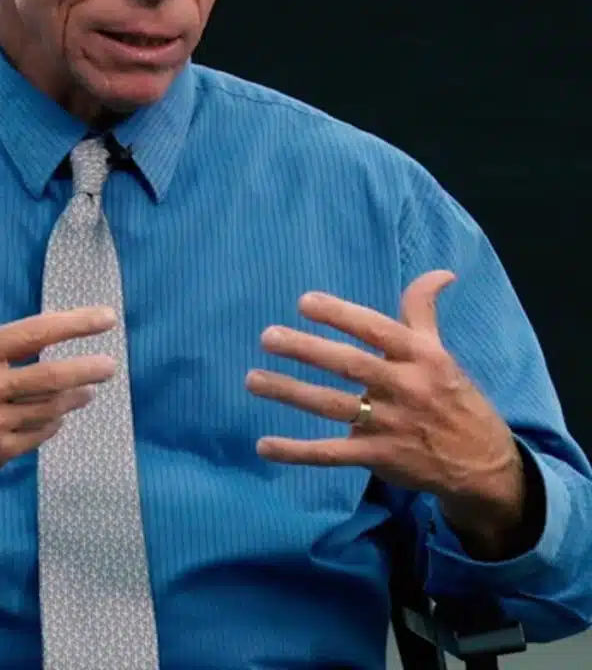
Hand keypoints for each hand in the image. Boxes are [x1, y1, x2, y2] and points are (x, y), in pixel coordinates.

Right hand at [0, 306, 116, 528]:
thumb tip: (48, 344)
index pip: (35, 332)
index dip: (76, 324)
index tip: (107, 318)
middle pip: (52, 376)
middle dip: (88, 369)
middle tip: (109, 365)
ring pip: (50, 408)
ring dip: (74, 397)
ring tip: (86, 389)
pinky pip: (38, 435)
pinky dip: (52, 422)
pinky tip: (57, 415)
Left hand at [245, 271, 523, 522]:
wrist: (485, 465)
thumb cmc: (453, 397)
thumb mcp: (441, 352)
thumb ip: (424, 311)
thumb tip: (441, 271)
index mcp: (419, 357)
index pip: (376, 330)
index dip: (342, 315)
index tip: (304, 301)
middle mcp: (404, 387)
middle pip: (350, 365)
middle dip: (307, 350)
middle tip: (267, 336)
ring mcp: (390, 425)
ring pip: (333, 406)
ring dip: (290, 392)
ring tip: (252, 379)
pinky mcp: (378, 457)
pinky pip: (332, 454)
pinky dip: (297, 452)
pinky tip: (263, 445)